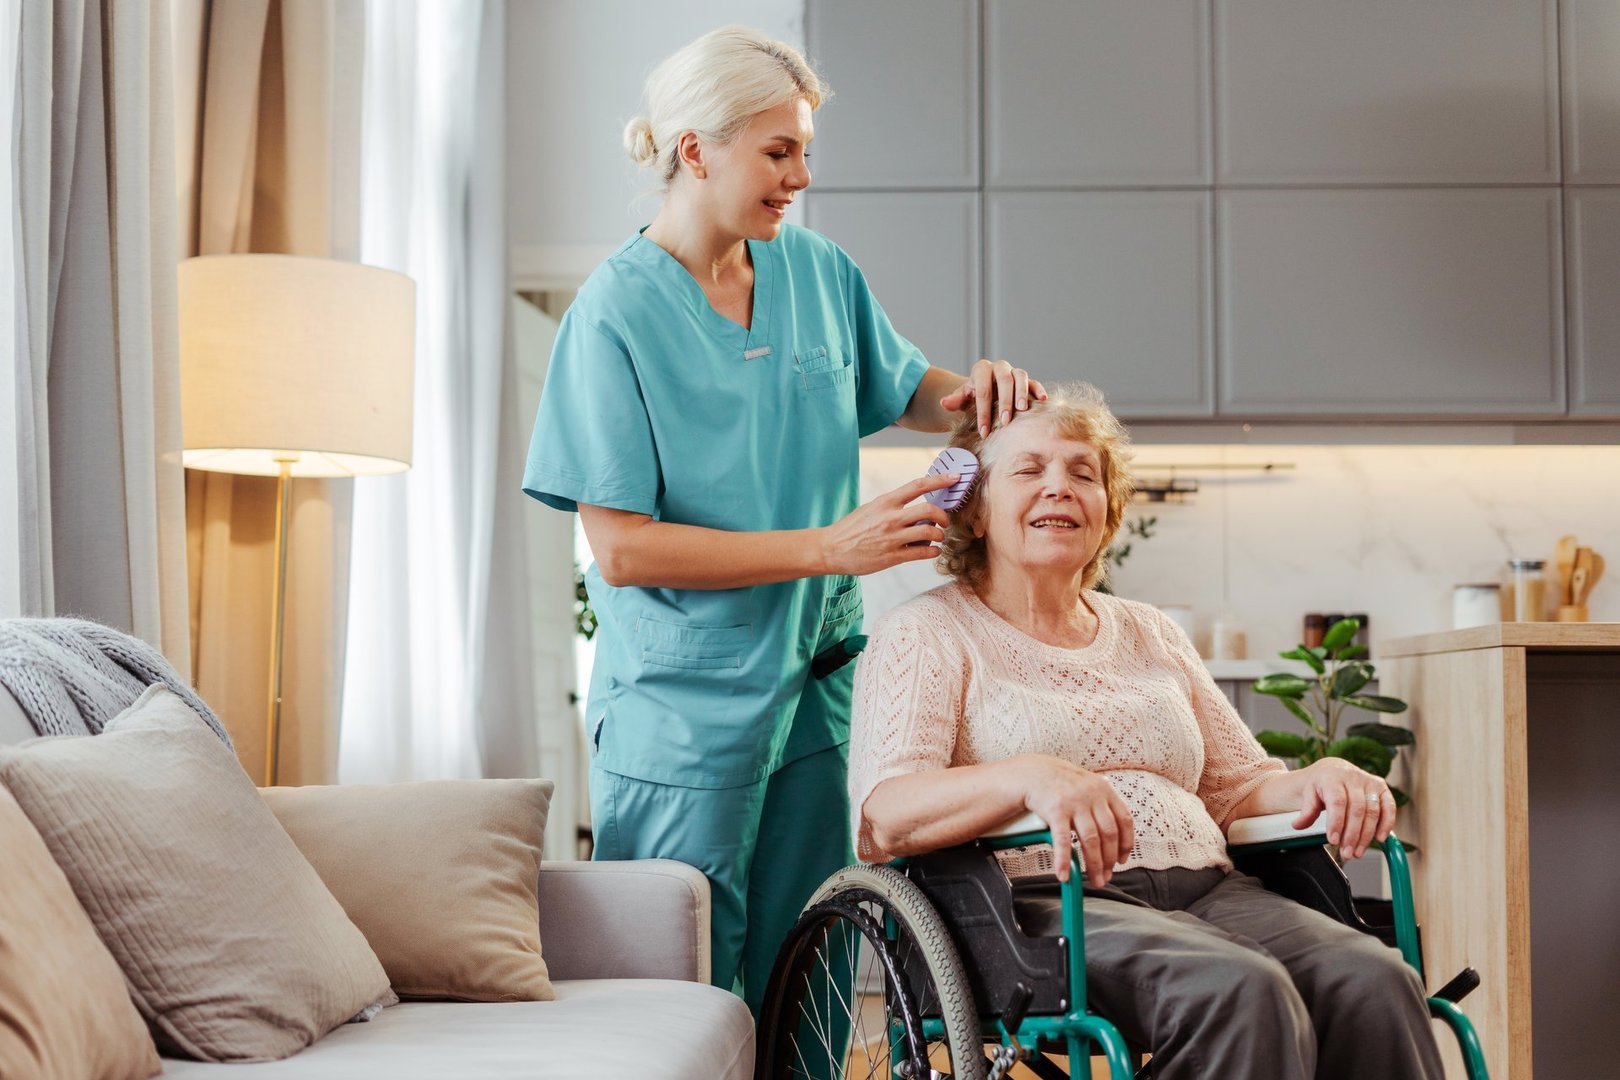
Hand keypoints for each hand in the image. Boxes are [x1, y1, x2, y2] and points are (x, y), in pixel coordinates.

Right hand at [818, 473, 957, 575]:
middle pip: (929, 510)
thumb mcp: (871, 509)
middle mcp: (890, 518)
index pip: (918, 486)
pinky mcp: (892, 556)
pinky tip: (932, 551)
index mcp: (885, 502)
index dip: (939, 480)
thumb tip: (918, 508)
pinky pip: (922, 553)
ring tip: (937, 538)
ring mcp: (892, 537)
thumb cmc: (851, 528)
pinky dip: (933, 551)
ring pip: (929, 533)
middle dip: (943, 516)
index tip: (954, 478)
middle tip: (944, 521)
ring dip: (939, 535)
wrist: (830, 549)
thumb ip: (893, 507)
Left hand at [938, 359, 1048, 437]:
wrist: (985, 395)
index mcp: (981, 370)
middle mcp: (999, 368)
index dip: (983, 411)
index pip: (982, 389)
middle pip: (1004, 380)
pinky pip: (1034, 382)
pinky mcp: (1027, 381)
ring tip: (1022, 409)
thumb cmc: (972, 398)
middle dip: (1004, 401)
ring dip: (1022, 393)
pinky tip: (1042, 400)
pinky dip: (1038, 389)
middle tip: (1005, 420)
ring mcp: (1014, 373)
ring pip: (1020, 376)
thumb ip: (955, 400)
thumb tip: (944, 403)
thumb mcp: (962, 399)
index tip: (984, 431)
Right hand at [1015, 755, 1134, 888]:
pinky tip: (1063, 874)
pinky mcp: (1056, 811)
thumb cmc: (1061, 784)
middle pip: (1108, 834)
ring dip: (1094, 865)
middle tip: (1106, 876)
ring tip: (1094, 880)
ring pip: (1090, 841)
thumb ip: (1102, 805)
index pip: (1124, 820)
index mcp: (1104, 790)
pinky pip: (1063, 841)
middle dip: (1109, 860)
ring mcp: (1074, 803)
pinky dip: (1064, 860)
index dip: (1126, 843)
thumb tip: (1116, 835)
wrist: (1033, 772)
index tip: (1122, 860)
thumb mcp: (1088, 786)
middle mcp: (1092, 795)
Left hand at [1290, 758, 1395, 859]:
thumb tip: (1298, 825)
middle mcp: (1353, 777)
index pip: (1337, 801)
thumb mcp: (1309, 794)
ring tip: (1357, 851)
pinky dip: (1387, 824)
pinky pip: (1389, 807)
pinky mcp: (1382, 788)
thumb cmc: (1321, 784)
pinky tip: (1380, 839)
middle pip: (1356, 809)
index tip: (1333, 840)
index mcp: (1332, 776)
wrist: (1334, 770)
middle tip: (1347, 853)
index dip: (1336, 822)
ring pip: (1372, 811)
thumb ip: (1306, 811)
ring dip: (1367, 835)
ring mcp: (1369, 782)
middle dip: (1352, 835)